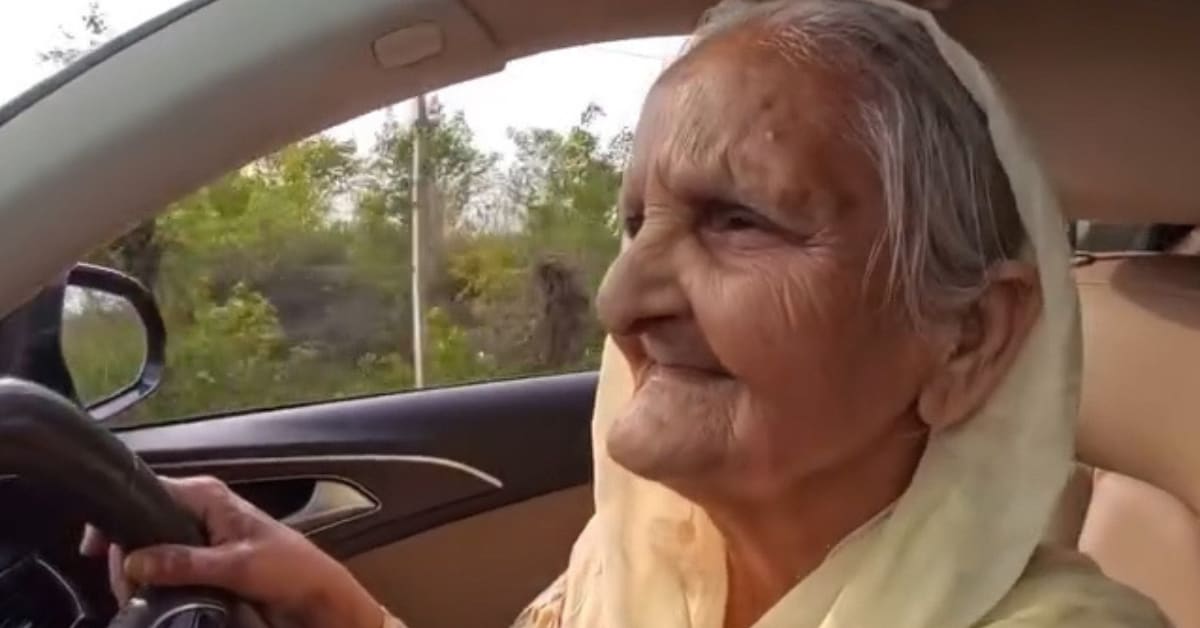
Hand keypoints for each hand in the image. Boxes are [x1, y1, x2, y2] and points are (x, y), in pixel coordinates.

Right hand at [80, 475, 384, 627]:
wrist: (315, 593)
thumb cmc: (288, 568)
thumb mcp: (237, 566)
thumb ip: (186, 562)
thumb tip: (135, 561)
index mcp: (207, 495)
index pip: (147, 490)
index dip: (116, 517)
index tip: (94, 548)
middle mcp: (198, 508)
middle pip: (140, 523)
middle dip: (125, 555)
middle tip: (124, 589)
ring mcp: (197, 534)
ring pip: (147, 546)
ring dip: (135, 572)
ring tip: (132, 595)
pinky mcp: (200, 558)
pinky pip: (161, 563)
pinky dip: (149, 579)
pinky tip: (145, 595)